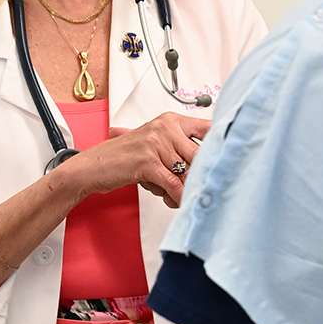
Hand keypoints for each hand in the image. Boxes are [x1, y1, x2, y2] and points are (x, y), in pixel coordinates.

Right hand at [64, 112, 210, 206]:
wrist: (94, 165)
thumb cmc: (126, 157)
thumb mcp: (156, 145)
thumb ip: (181, 150)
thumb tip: (212, 162)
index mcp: (171, 121)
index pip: (207, 129)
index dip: (221, 145)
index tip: (228, 160)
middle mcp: (165, 128)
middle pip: (200, 154)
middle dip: (201, 175)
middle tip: (204, 188)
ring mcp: (156, 143)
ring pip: (187, 172)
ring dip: (185, 189)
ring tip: (176, 196)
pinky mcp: (147, 162)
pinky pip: (173, 183)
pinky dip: (178, 196)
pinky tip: (179, 202)